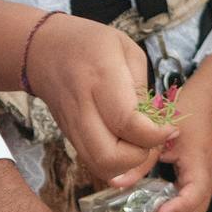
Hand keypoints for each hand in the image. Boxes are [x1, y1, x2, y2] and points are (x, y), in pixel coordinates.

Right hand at [26, 15, 173, 185]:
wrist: (43, 50)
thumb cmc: (91, 44)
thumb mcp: (126, 50)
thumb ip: (141, 88)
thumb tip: (153, 124)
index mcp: (101, 77)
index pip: (127, 123)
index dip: (154, 135)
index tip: (169, 128)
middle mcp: (83, 106)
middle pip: (110, 157)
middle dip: (139, 157)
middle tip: (151, 140)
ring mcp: (72, 126)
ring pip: (100, 167)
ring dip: (127, 165)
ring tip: (138, 145)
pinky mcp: (69, 137)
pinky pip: (94, 163)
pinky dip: (114, 164)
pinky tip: (124, 147)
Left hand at [148, 99, 211, 211]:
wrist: (209, 104)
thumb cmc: (187, 114)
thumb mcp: (161, 136)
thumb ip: (141, 161)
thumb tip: (117, 183)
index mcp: (202, 169)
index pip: (193, 197)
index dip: (176, 209)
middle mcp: (207, 183)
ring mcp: (204, 186)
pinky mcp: (198, 185)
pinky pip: (186, 208)